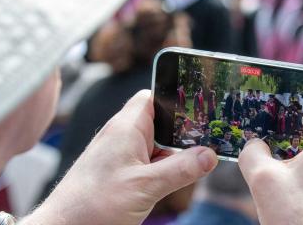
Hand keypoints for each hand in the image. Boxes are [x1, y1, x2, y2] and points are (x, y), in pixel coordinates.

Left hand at [24, 90, 217, 224]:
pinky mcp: (118, 172)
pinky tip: (171, 179)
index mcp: (125, 128)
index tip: (202, 107)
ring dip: (172, 154)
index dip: (177, 98)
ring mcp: (118, 154)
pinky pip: (146, 161)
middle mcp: (121, 136)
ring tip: (192, 164)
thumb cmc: (92, 206)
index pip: (154, 96)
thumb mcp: (145, 186)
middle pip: (159, 121)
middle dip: (182, 132)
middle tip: (206, 141)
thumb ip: (181, 169)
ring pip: (155, 144)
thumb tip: (209, 155)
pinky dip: (161, 168)